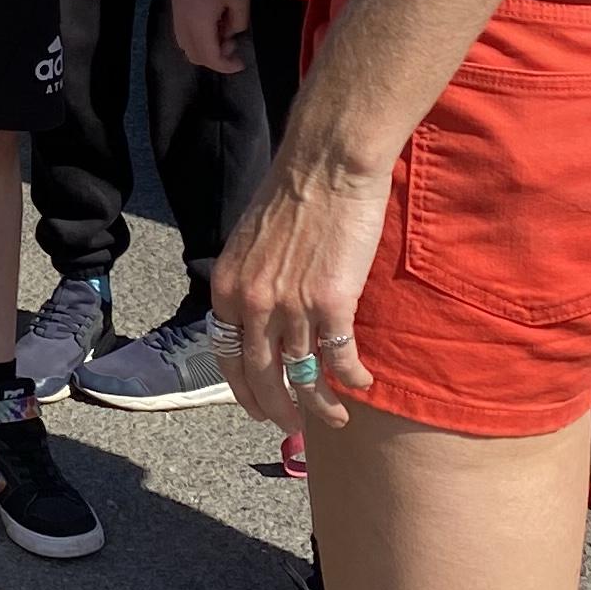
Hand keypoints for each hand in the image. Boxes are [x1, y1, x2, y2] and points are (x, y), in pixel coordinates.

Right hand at [171, 0, 248, 71]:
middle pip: (196, 57)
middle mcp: (183, 25)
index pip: (210, 58)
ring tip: (221, 33)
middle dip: (216, 58)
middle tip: (232, 43)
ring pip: (186, 47)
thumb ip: (239, 22)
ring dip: (205, 49)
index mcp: (199, 25)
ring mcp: (176, 17)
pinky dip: (196, 39)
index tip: (240, 62)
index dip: (226, 66)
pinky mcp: (175, 9)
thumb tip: (232, 32)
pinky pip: (182, 35)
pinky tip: (210, 25)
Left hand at [208, 138, 390, 436]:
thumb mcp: (251, 241)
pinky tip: (362, 384)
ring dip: (319, 405)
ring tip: (333, 418)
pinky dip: (353, 378)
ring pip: (303, 375)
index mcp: (228, 287)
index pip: (228, 356)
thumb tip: (259, 312)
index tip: (256, 406)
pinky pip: (340, 358)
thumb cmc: (295, 192)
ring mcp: (292, 307)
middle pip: (262, 376)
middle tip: (291, 426)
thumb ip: (250, 280)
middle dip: (278, 408)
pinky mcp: (332, 304)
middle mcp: (254, 304)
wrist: (327, 163)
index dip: (243, 389)